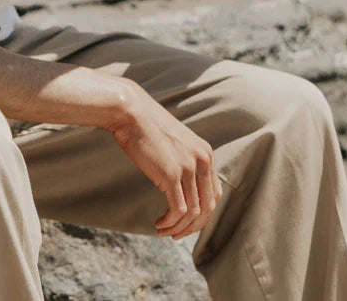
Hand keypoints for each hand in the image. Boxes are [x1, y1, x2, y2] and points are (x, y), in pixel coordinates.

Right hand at [107, 81, 221, 238]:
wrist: (132, 113)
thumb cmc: (146, 127)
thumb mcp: (173, 144)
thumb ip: (182, 160)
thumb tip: (178, 184)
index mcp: (205, 153)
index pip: (214, 194)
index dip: (202, 214)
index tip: (186, 222)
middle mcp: (202, 161)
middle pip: (208, 207)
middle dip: (192, 226)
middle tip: (176, 233)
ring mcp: (188, 168)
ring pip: (193, 212)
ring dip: (179, 228)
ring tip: (164, 231)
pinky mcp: (172, 174)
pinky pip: (179, 210)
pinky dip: (170, 223)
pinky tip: (159, 224)